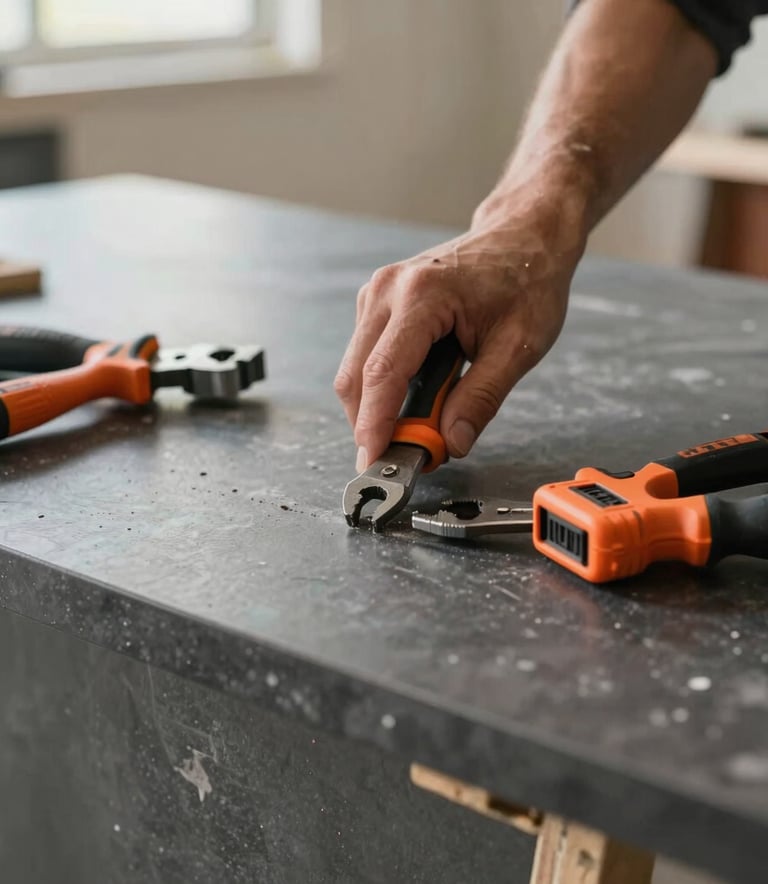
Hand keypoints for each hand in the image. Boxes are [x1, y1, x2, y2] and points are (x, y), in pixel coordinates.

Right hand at [334, 202, 584, 471]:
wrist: (522, 237)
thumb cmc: (527, 282)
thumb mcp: (519, 346)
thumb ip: (482, 398)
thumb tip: (452, 443)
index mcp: (423, 295)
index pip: (383, 372)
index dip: (374, 424)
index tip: (374, 461)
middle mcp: (388, 290)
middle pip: (355, 375)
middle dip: (372, 424)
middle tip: (406, 457)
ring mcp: (377, 293)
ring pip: (355, 370)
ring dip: (377, 408)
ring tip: (421, 427)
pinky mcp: (376, 303)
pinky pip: (364, 357)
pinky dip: (381, 388)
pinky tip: (416, 397)